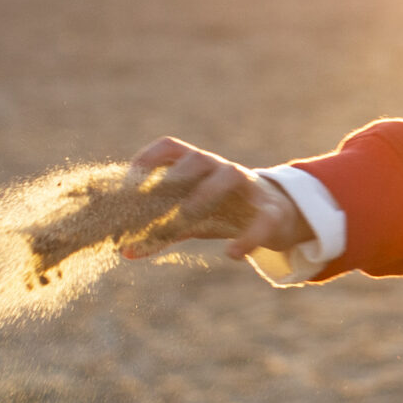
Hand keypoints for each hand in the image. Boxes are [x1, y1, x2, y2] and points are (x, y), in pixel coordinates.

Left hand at [124, 138, 312, 261]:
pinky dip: (248, 237)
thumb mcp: (191, 219)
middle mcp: (221, 169)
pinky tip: (233, 253)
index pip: (170, 148)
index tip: (128, 184)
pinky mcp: (273, 210)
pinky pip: (262, 219)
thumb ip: (160, 232)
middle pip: (196, 158)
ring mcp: (249, 186)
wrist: (277, 215)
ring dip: (205, 194)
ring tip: (186, 219)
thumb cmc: (225, 211)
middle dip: (172, 178)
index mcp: (198, 167)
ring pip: (229, 174)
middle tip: (151, 208)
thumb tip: (124, 252)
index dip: (147, 159)